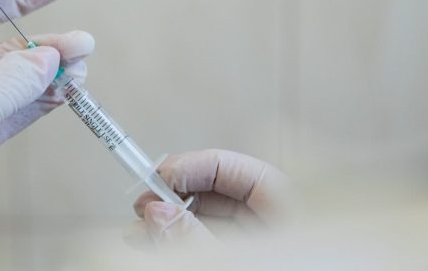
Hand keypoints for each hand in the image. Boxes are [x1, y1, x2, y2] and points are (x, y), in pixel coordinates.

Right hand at [131, 149, 289, 247]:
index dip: (188, 168)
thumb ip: (196, 237)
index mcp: (288, 202)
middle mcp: (273, 218)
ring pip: (207, 222)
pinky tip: (153, 243)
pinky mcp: (247, 257)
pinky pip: (211, 244)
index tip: (155, 178)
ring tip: (139, 232)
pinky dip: (181, 243)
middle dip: (172, 199)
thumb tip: (157, 212)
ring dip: (170, 223)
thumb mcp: (240, 259)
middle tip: (143, 207)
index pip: (230, 167)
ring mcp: (260, 242)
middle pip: (214, 194)